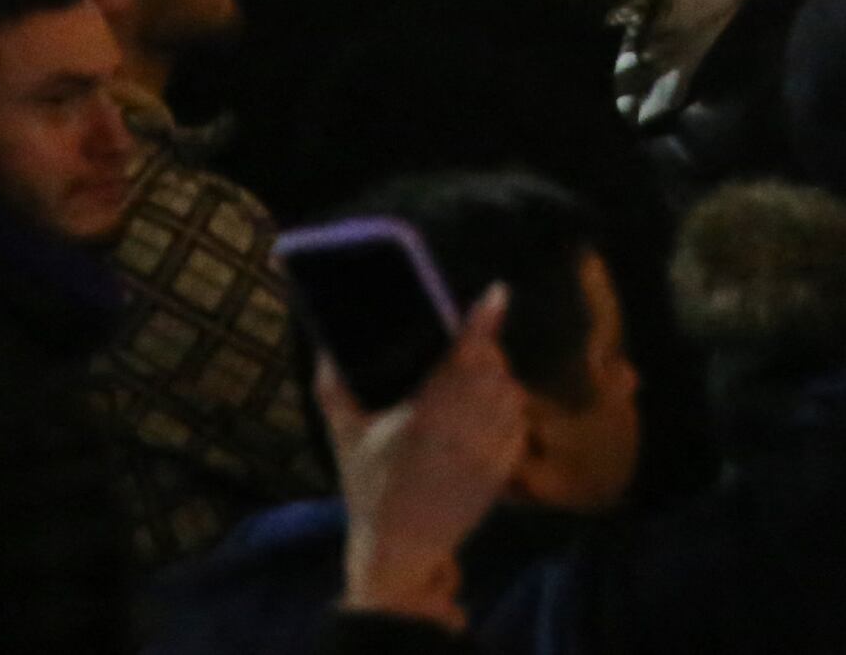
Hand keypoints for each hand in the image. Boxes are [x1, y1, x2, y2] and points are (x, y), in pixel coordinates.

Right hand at [327, 289, 529, 626]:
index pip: (465, 358)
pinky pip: (518, 427)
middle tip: (471, 345)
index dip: (484, 323)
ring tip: (481, 376)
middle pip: (493, 370)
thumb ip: (334, 386)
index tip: (497, 295)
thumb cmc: (369, 489)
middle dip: (487, 350)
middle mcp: (463, 431)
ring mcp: (487, 454)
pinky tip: (492, 410)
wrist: (401, 550)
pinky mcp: (502, 473)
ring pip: (511, 396)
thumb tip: (327, 344)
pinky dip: (510, 411)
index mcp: (425, 416)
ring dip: (500, 379)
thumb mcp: (344, 436)